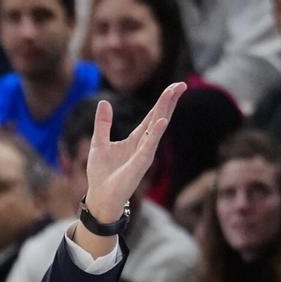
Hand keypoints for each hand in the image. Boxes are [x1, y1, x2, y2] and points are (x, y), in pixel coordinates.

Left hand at [83, 83, 185, 222]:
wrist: (100, 197)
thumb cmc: (101, 173)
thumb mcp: (98, 143)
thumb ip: (103, 124)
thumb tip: (104, 102)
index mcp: (135, 139)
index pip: (152, 117)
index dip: (162, 102)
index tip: (174, 86)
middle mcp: (143, 145)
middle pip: (159, 119)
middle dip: (169, 102)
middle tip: (181, 84)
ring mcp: (143, 154)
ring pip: (157, 129)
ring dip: (165, 111)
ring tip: (173, 94)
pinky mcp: (139, 165)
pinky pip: (148, 147)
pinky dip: (155, 134)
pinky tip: (162, 122)